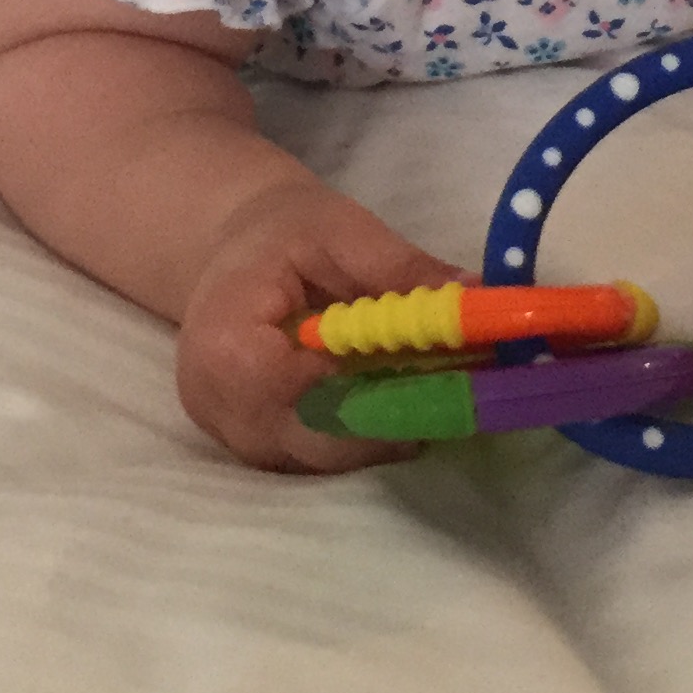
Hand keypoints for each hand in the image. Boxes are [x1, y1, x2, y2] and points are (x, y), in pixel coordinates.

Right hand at [174, 183, 462, 473]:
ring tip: (425, 399)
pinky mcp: (249, 446)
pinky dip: (356, 440)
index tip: (430, 376)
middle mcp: (215, 402)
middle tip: (451, 398)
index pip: (297, 395)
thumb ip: (403, 269)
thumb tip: (477, 298)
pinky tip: (390, 407)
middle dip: (387, 423)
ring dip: (376, 437)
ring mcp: (229, 433)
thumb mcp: (343, 232)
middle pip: (312, 442)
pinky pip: (310, 458)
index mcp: (225, 342)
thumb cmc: (283, 232)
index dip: (368, 394)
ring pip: (316, 459)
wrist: (235, 247)